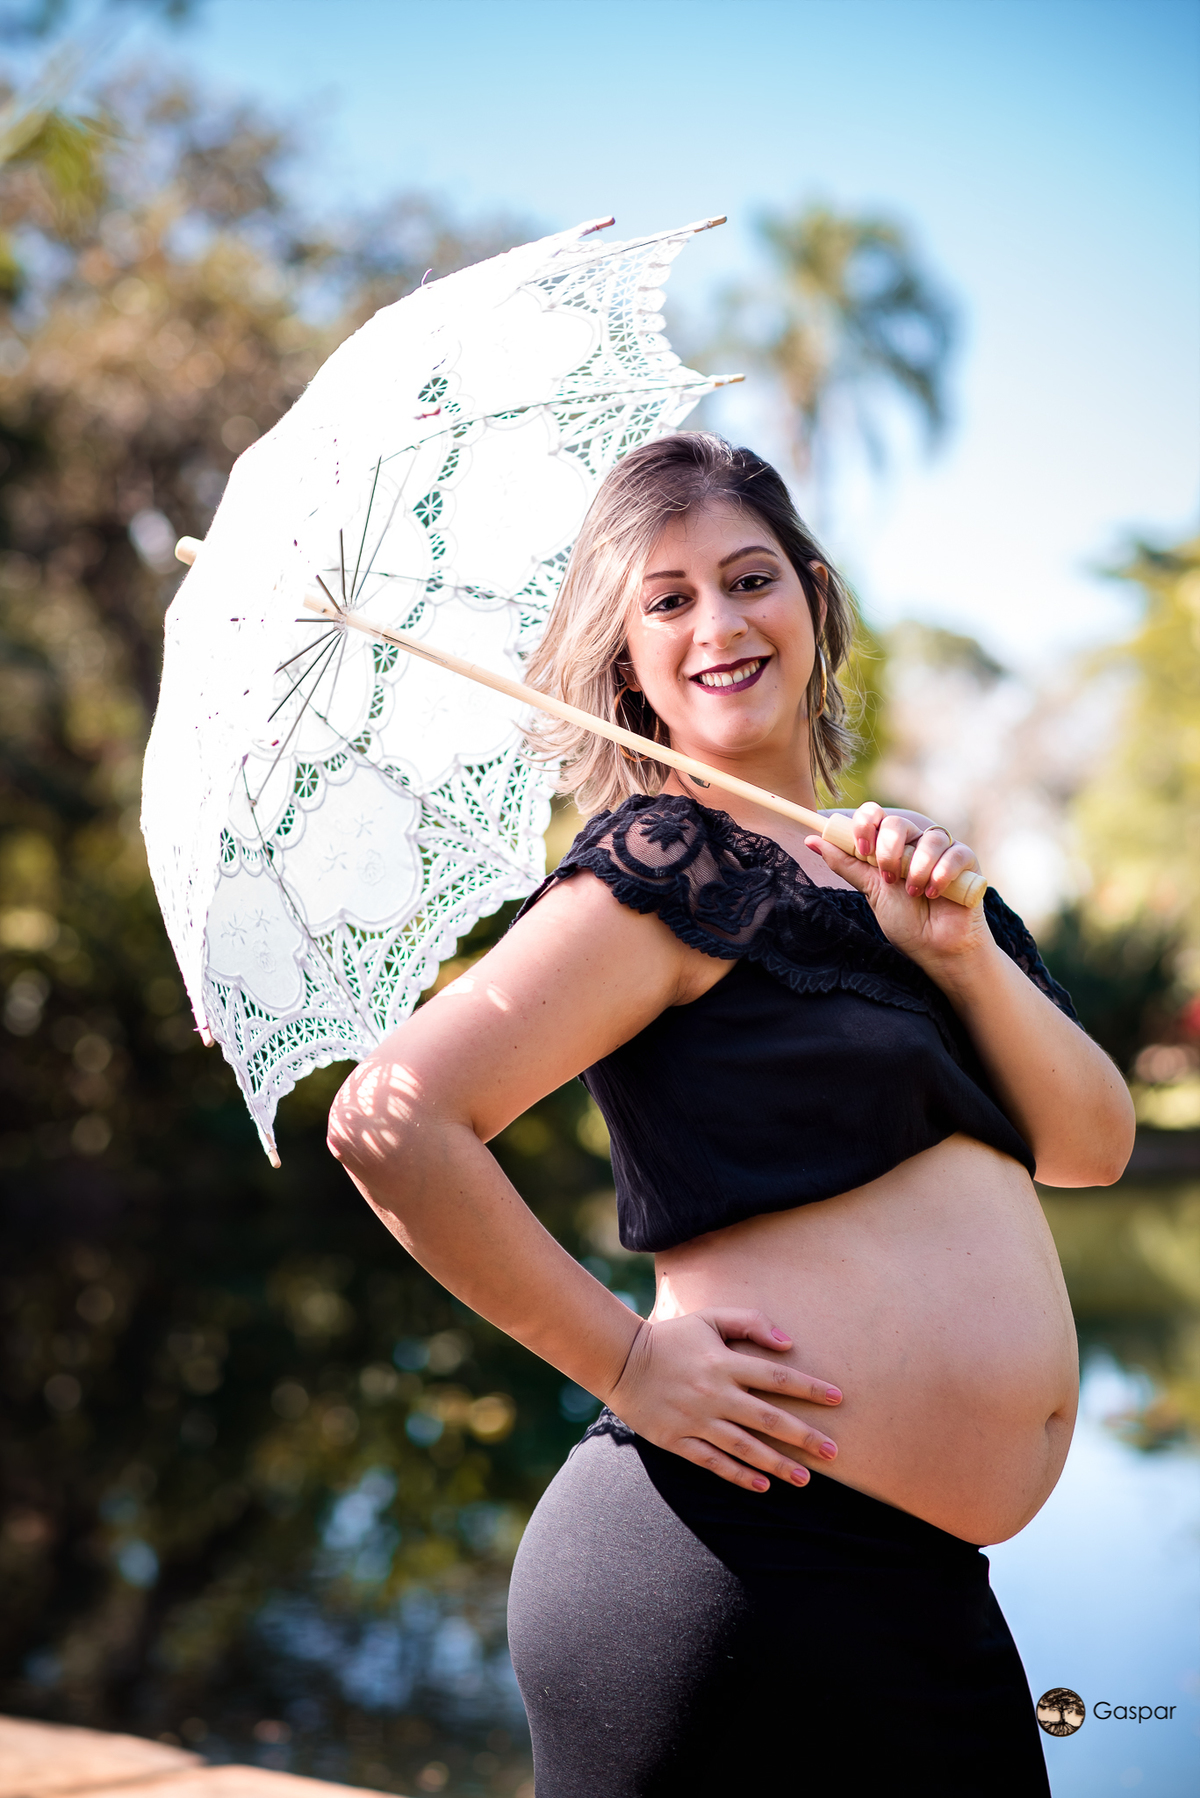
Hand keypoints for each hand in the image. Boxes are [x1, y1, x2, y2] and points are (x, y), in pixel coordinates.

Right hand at [604, 1309, 842, 1491]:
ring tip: (805, 1478)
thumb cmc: (672, 1336)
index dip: (809, 1388)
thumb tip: (787, 1343)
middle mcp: (715, 1394)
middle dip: (803, 1436)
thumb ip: (749, 1322)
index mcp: (725, 1362)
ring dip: (777, 1463)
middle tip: (834, 1453)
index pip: (777, 1377)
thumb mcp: (709, 1318)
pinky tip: (763, 1485)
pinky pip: (713, 1462)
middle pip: (768, 1418)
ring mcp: (696, 1420)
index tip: (838, 1398)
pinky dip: (738, 1475)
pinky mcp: (677, 1440)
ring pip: (744, 1447)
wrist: (621, 1360)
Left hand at [807, 802, 990, 969]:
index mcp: (890, 846)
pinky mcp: (968, 862)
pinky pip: (955, 853)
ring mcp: (943, 851)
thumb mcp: (870, 890)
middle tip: (889, 877)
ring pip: (930, 837)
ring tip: (913, 892)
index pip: (875, 815)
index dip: (865, 825)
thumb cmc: (906, 921)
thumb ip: (846, 864)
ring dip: (917, 867)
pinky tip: (935, 893)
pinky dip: (942, 873)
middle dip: (889, 850)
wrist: (938, 949)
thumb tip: (811, 841)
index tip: (862, 850)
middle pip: (898, 822)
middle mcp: (916, 843)